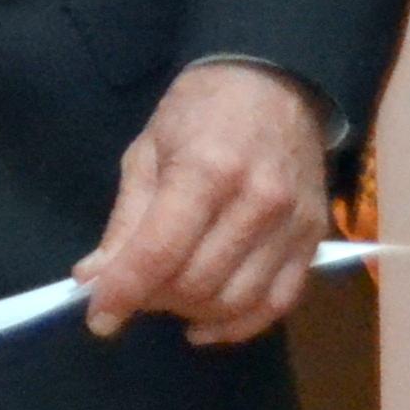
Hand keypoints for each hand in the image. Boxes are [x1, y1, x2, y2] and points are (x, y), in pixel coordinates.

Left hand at [75, 59, 330, 345]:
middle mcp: (257, 203)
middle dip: (154, 298)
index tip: (99, 317)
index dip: (123, 293)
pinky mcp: (314, 241)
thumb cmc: (200, 112)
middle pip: (197, 284)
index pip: (160, 252)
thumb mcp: (147, 152)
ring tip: (167, 295)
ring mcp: (293, 225)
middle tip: (134, 288)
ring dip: (191, 312)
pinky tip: (205, 323)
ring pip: (236, 301)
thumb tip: (94, 278)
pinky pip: (278, 304)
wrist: (276, 84)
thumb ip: (126, 220)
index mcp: (207, 171)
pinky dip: (238, 325)